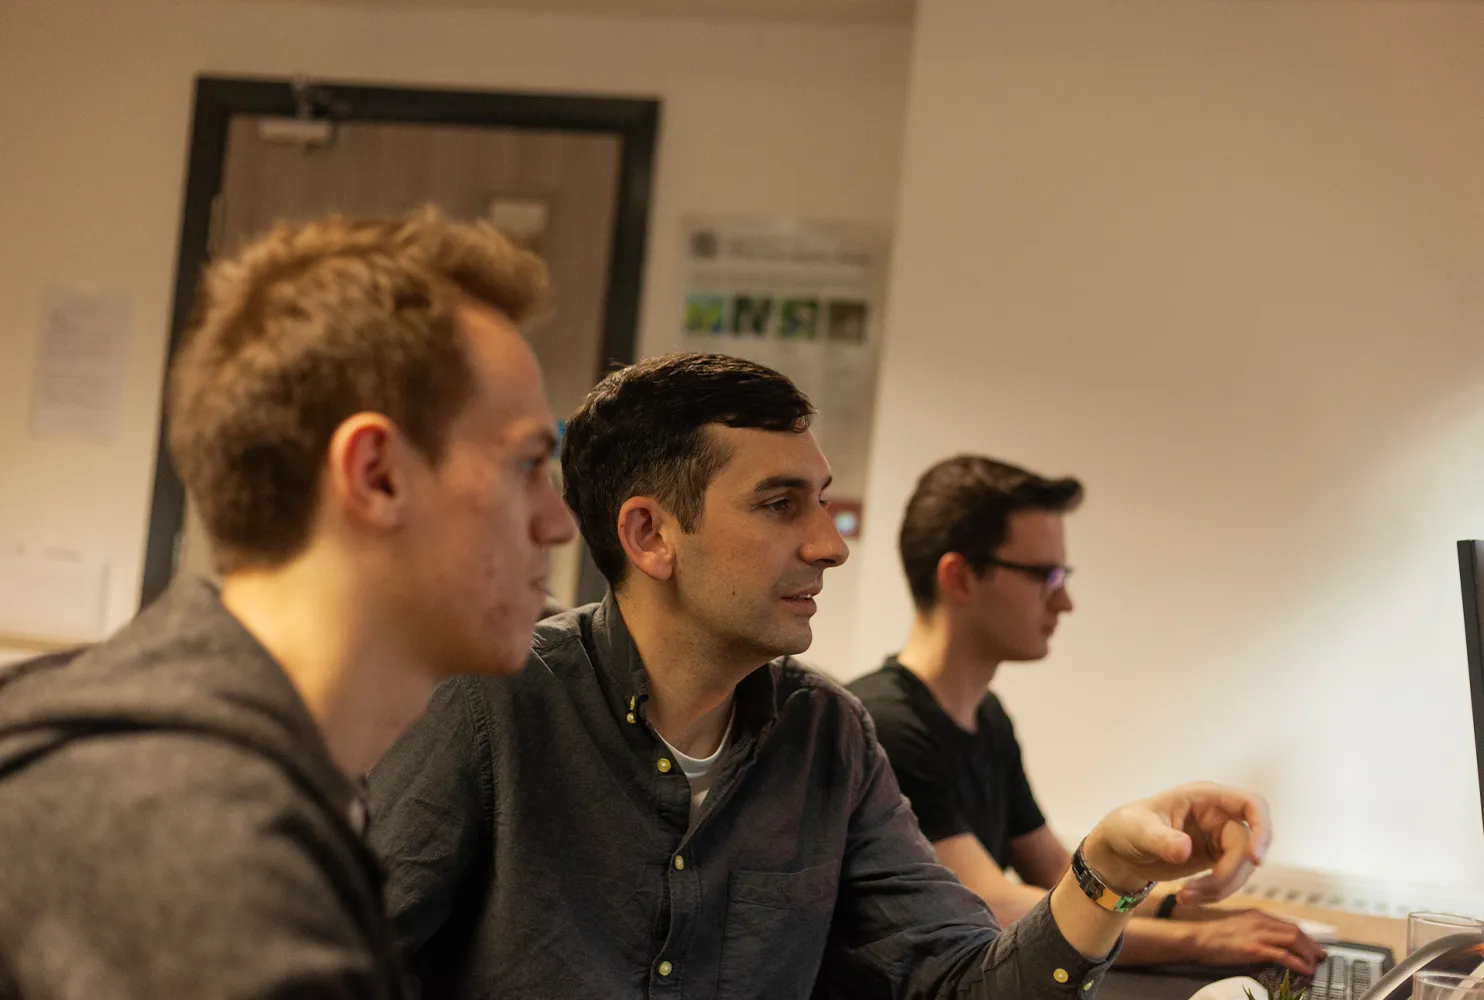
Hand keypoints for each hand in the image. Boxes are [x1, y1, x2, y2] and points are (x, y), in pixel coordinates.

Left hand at [1082, 782, 1269, 904]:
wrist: (1119, 852)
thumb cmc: (1127, 828)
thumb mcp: (1139, 831)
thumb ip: (1162, 839)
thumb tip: (1184, 850)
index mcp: (1203, 797)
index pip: (1251, 804)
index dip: (1262, 829)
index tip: (1255, 860)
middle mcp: (1217, 815)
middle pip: (1248, 845)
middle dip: (1229, 874)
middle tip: (1198, 891)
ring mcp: (1219, 838)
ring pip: (1242, 868)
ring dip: (1219, 888)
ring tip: (1183, 897)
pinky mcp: (1216, 859)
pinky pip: (1229, 879)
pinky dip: (1214, 893)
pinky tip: (1186, 898)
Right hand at [1188, 909, 1326, 975]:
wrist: (1197, 938)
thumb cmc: (1213, 934)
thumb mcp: (1238, 925)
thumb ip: (1255, 929)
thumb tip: (1270, 940)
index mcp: (1257, 915)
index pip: (1288, 924)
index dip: (1305, 936)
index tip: (1313, 945)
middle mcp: (1261, 921)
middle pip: (1295, 930)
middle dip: (1312, 944)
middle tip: (1321, 956)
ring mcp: (1258, 934)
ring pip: (1293, 940)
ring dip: (1308, 953)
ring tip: (1315, 964)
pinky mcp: (1254, 948)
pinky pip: (1283, 955)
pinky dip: (1297, 963)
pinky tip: (1304, 969)